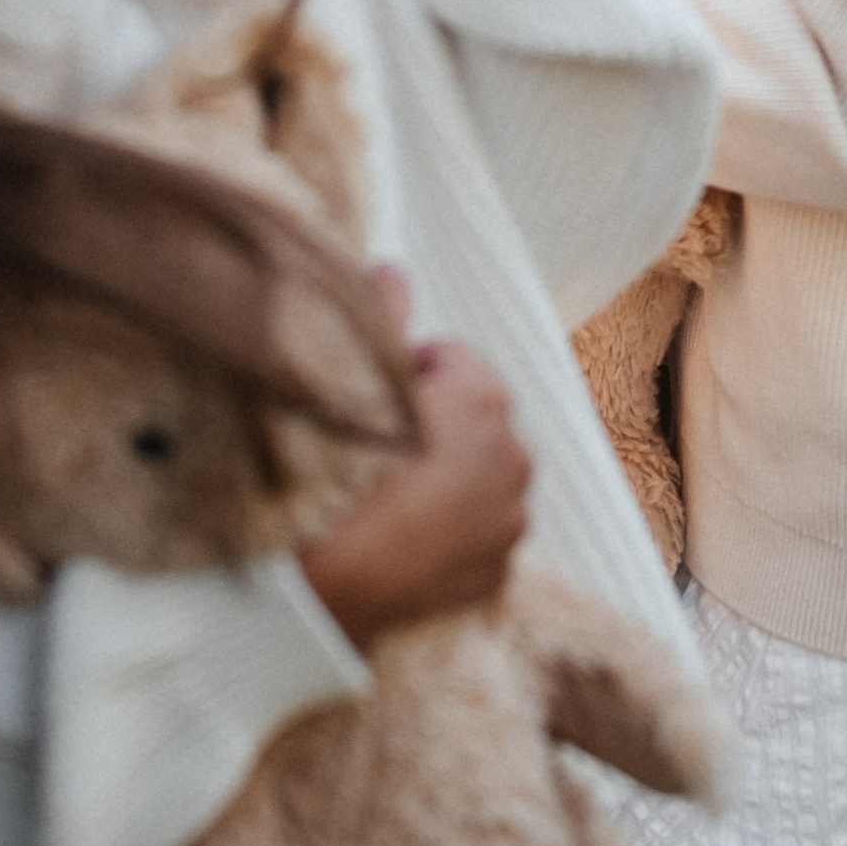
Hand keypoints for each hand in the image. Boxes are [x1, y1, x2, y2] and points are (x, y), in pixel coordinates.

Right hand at [302, 299, 530, 647]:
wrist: (334, 576)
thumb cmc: (341, 466)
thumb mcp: (354, 374)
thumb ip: (383, 313)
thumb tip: (393, 269)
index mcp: (483, 396)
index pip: (450, 359)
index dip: (407, 371)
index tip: (373, 393)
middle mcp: (512, 455)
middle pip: (473, 420)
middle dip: (436, 424)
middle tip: (378, 443)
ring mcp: (509, 520)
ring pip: (479, 481)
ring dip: (448, 480)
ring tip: (389, 494)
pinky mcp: (496, 574)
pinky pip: (475, 538)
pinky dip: (449, 534)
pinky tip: (404, 537)